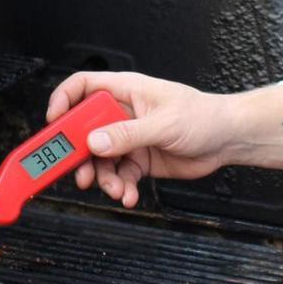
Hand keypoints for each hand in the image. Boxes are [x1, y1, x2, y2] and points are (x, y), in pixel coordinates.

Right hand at [44, 71, 237, 207]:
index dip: (63, 102)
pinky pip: (119, 175)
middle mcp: (122, 114)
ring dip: (103, 178)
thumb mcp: (164, 123)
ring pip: (100, 159)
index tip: (54, 124)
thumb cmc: (204, 116)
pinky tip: (129, 195)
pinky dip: (121, 188)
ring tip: (117, 189)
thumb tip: (96, 142)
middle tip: (78, 173)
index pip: (82, 87)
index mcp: (126, 91)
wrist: (228, 140)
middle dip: (79, 154)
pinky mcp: (138, 160)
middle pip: (84, 130)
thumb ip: (128, 134)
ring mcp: (129, 138)